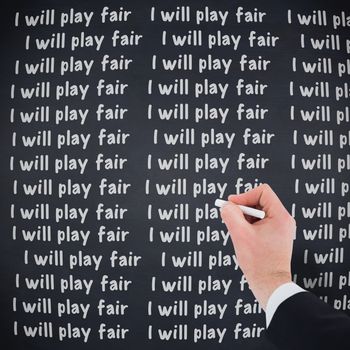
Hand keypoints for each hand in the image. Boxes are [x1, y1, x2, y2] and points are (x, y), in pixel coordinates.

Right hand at [220, 183, 295, 309]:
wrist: (270, 285)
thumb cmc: (259, 263)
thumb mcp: (240, 235)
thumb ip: (231, 215)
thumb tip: (226, 205)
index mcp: (280, 216)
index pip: (262, 192)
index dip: (244, 196)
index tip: (232, 205)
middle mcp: (283, 220)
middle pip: (259, 201)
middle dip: (243, 209)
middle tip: (232, 219)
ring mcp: (280, 228)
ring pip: (258, 212)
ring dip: (244, 219)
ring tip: (240, 232)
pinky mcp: (275, 236)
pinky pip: (259, 223)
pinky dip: (248, 226)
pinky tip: (244, 238)